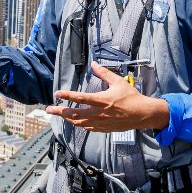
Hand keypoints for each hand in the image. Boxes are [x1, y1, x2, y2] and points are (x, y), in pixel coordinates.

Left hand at [46, 62, 169, 131]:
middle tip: (49, 109)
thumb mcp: (118, 82)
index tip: (57, 93)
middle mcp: (99, 113)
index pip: (80, 98)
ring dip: (67, 118)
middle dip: (60, 111)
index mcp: (102, 100)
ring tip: (59, 114)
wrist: (142, 114)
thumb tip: (94, 64)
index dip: (67, 95)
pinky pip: (88, 128)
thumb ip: (104, 73)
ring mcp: (101, 122)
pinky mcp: (104, 129)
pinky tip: (74, 121)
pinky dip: (79, 124)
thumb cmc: (131, 97)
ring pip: (79, 123)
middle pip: (75, 114)